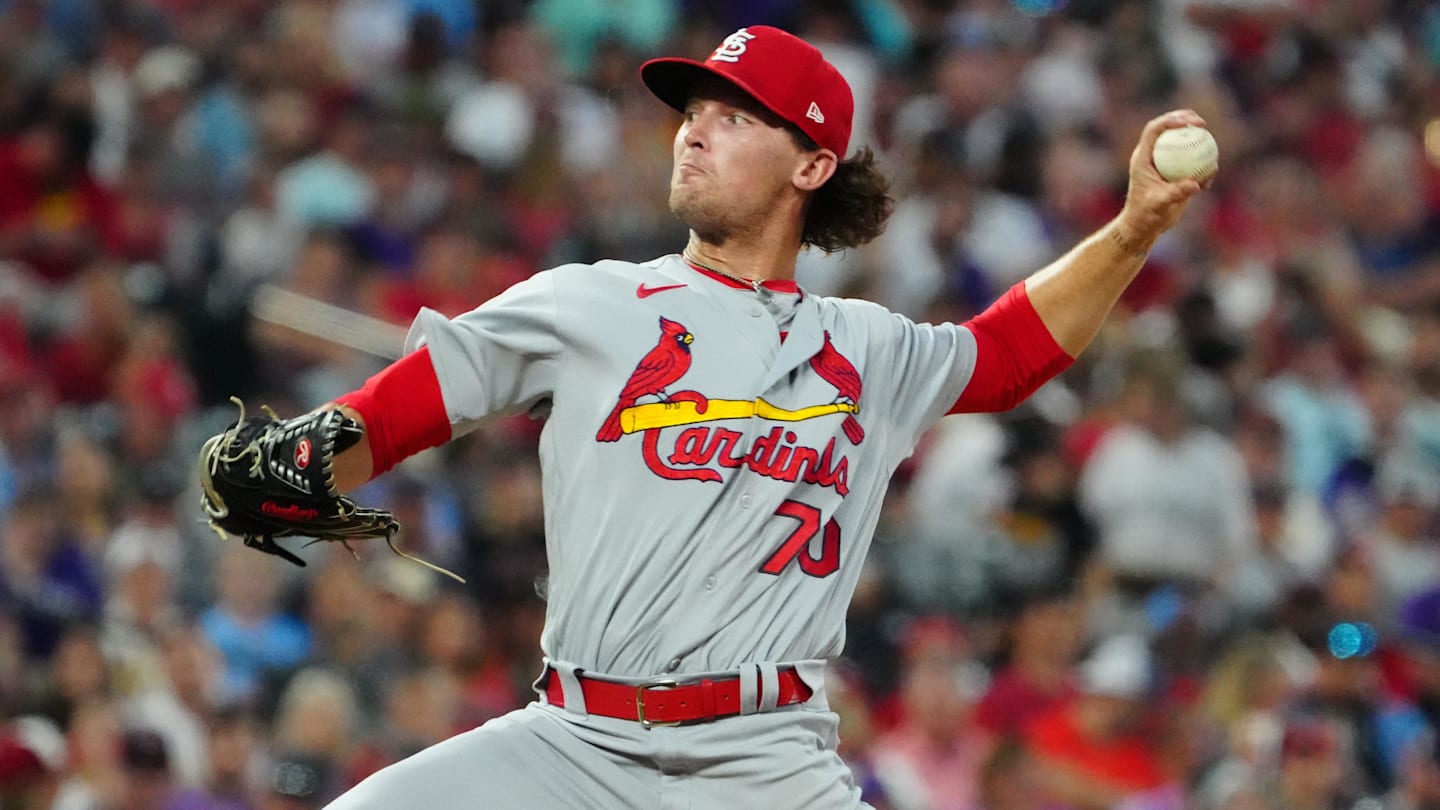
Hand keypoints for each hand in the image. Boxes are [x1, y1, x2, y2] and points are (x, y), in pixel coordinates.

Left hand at [1117, 110, 1210, 247]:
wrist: (1144, 227)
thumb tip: (1195, 184)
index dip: (1170, 120)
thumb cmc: (1145, 216)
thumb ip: (1175, 193)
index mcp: (1143, 157)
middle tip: (1202, 123)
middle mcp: (1153, 156)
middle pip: (1168, 129)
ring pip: (1182, 143)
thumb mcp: (1159, 204)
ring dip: (1197, 139)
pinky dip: (1203, 166)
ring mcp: (1165, 163)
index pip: (1154, 130)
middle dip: (1185, 119)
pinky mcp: (1176, 173)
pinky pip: (1192, 163)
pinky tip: (1211, 175)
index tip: (1188, 122)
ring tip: (1211, 142)